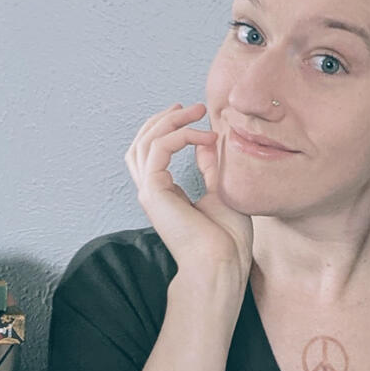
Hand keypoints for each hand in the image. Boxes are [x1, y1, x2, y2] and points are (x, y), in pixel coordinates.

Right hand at [124, 103, 252, 288]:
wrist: (222, 263)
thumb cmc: (227, 239)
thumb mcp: (222, 191)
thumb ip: (211, 166)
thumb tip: (209, 142)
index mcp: (166, 194)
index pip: (154, 153)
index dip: (169, 129)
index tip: (194, 115)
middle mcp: (153, 192)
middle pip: (142, 142)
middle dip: (164, 119)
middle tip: (192, 107)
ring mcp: (150, 192)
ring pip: (145, 141)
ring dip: (170, 121)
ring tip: (196, 111)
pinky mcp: (153, 191)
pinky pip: (158, 148)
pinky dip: (179, 135)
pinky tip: (204, 136)